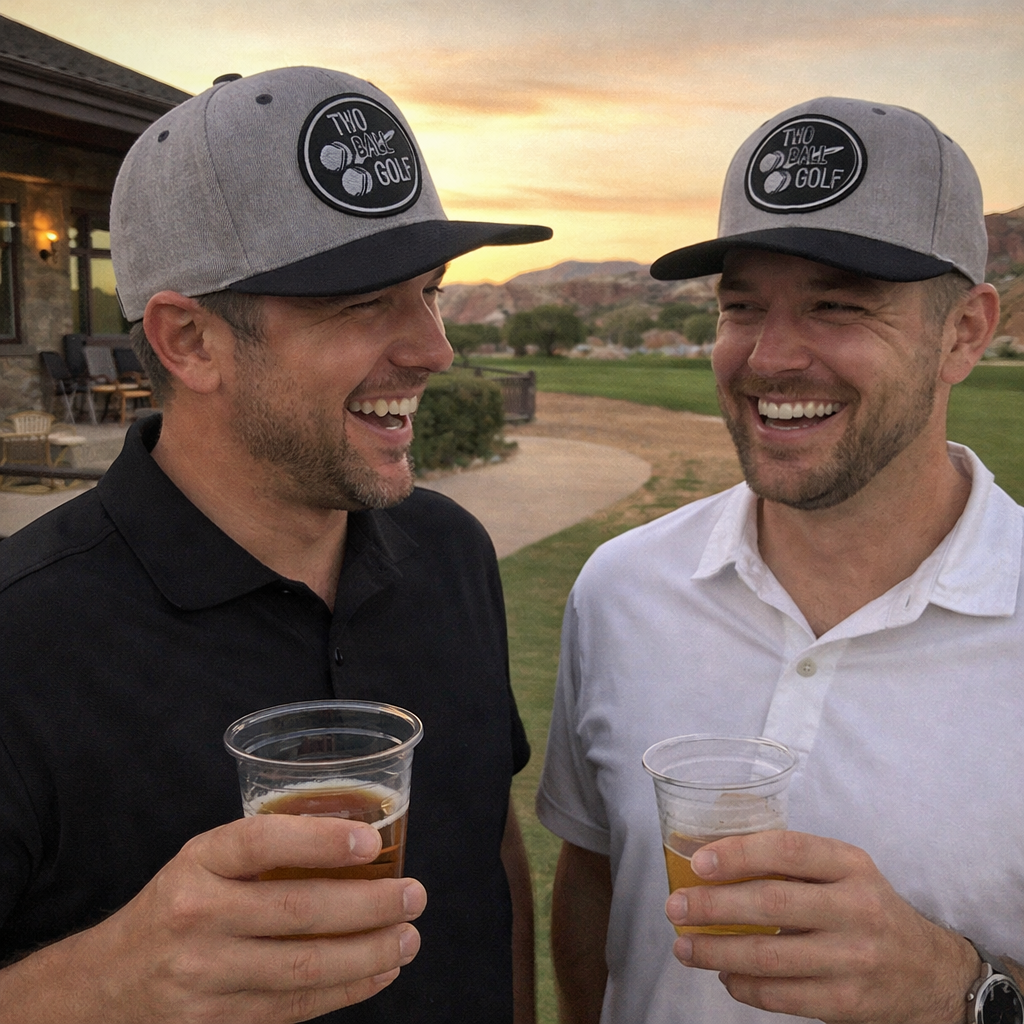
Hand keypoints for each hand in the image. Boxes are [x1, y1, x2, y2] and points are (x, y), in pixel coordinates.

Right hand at [0, 814, 426, 1023]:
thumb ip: (265, 852)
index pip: (261, 842)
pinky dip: (346, 990)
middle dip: (369, 905)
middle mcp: (197, 916)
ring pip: (304, 968)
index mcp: (199, 862)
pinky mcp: (218, 1022)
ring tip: (409, 938)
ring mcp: (205, 976)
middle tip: (414, 895)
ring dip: (369, 953)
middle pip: (298, 911)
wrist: (107, 983)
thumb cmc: (178, 905)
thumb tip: (362, 841)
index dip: (320, 839)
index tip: (372, 839)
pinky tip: (379, 971)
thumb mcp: (205, 861)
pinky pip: (294, 1007)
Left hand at [664, 830, 978, 1023]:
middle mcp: (857, 908)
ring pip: (769, 956)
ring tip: (685, 946)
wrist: (931, 972)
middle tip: (675, 908)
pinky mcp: (849, 1002)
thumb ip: (792, 864)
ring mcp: (855, 959)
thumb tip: (712, 864)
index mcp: (851, 864)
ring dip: (717, 952)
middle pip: (771, 903)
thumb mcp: (845, 872)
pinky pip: (782, 996)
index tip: (698, 862)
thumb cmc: (868, 909)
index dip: (738, 853)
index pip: (787, 850)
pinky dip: (744, 986)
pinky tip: (725, 975)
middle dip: (713, 906)